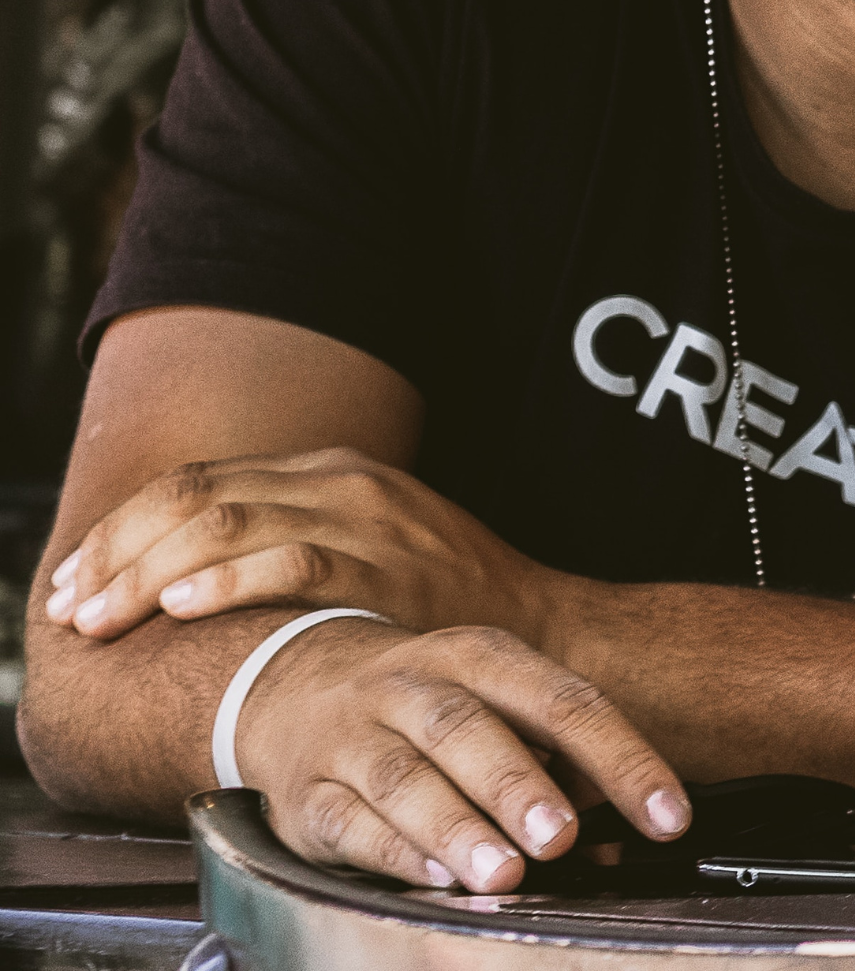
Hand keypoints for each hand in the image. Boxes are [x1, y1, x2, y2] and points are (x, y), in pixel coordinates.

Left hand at [42, 450, 577, 649]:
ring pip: (224, 524)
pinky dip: (226, 582)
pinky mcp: (386, 567)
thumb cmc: (439, 602)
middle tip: (69, 610)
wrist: (539, 631)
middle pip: (193, 496)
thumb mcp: (365, 544)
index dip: (120, 530)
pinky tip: (181, 609)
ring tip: (99, 619)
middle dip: (115, 554)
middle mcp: (340, 482)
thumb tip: (177, 574)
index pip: (195, 481)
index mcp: (327, 469)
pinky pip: (289, 562)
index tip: (74, 582)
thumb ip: (287, 540)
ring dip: (145, 574)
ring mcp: (365, 520)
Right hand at [222, 616, 688, 893]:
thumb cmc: (427, 707)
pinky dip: (395, 853)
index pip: (564, 701)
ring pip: (402, 779)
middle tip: (561, 835)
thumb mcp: (496, 704)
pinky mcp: (307, 795)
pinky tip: (435, 878)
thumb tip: (615, 837)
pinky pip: (349, 824)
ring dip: (457, 828)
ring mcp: (352, 738)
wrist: (292, 685)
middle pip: (467, 729)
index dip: (622, 758)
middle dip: (518, 785)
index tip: (667, 814)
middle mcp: (412, 687)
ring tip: (504, 873)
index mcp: (480, 657)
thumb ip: (558, 764)